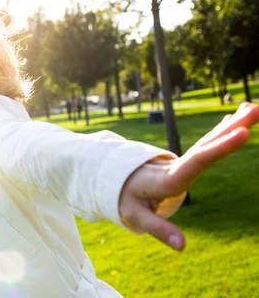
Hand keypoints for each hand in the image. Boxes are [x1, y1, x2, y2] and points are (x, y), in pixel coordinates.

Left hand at [119, 102, 258, 250]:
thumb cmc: (124, 198)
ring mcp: (181, 160)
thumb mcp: (136, 216)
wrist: (110, 180)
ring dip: (231, 125)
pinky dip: (220, 131)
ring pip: (208, 141)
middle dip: (232, 128)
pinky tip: (233, 118)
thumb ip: (159, 230)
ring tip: (253, 107)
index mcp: (169, 178)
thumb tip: (182, 246)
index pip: (198, 161)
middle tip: (256, 109)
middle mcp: (177, 165)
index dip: (220, 148)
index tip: (243, 133)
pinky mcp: (183, 161)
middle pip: (207, 145)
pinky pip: (205, 144)